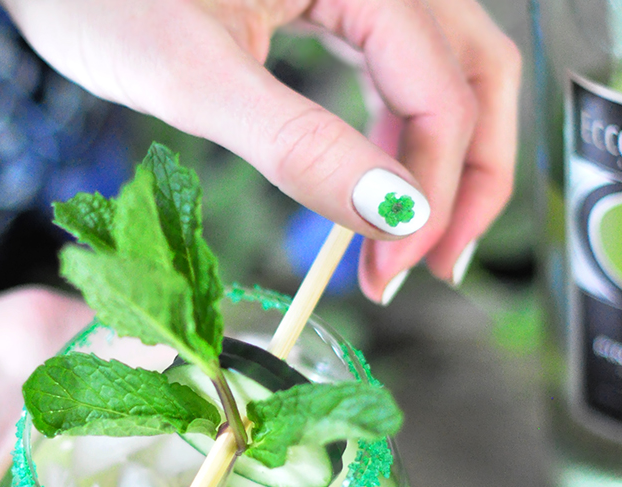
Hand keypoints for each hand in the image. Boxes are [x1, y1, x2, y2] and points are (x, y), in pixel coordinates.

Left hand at [0, 0, 520, 301]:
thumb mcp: (197, 76)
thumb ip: (299, 143)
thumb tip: (393, 213)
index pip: (441, 93)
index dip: (431, 193)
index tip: (394, 272)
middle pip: (475, 74)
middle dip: (470, 178)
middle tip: (437, 266)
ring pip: (448, 73)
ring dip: (445, 162)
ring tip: (413, 243)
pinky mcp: (335, 2)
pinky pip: (397, 72)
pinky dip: (399, 137)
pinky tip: (379, 188)